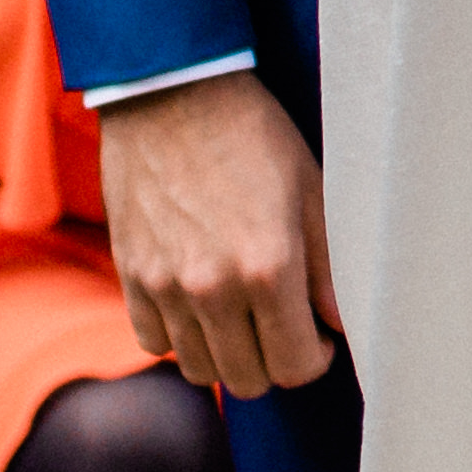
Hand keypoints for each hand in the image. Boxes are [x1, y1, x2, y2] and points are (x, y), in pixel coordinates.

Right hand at [97, 74, 338, 395]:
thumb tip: (341, 323)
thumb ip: (329, 267)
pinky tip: (200, 304)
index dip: (314, 358)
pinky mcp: (130, 277)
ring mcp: (165, 286)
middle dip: (275, 361)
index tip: (317, 336)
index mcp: (268, 267)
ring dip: (227, 354)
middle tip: (283, 326)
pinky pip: (154, 342)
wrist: (171, 92)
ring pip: (199, 369)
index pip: (294, 367)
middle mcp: (213, 288)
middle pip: (248, 379)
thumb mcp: (311, 188)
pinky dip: (180, 336)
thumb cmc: (251, 133)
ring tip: (243, 316)